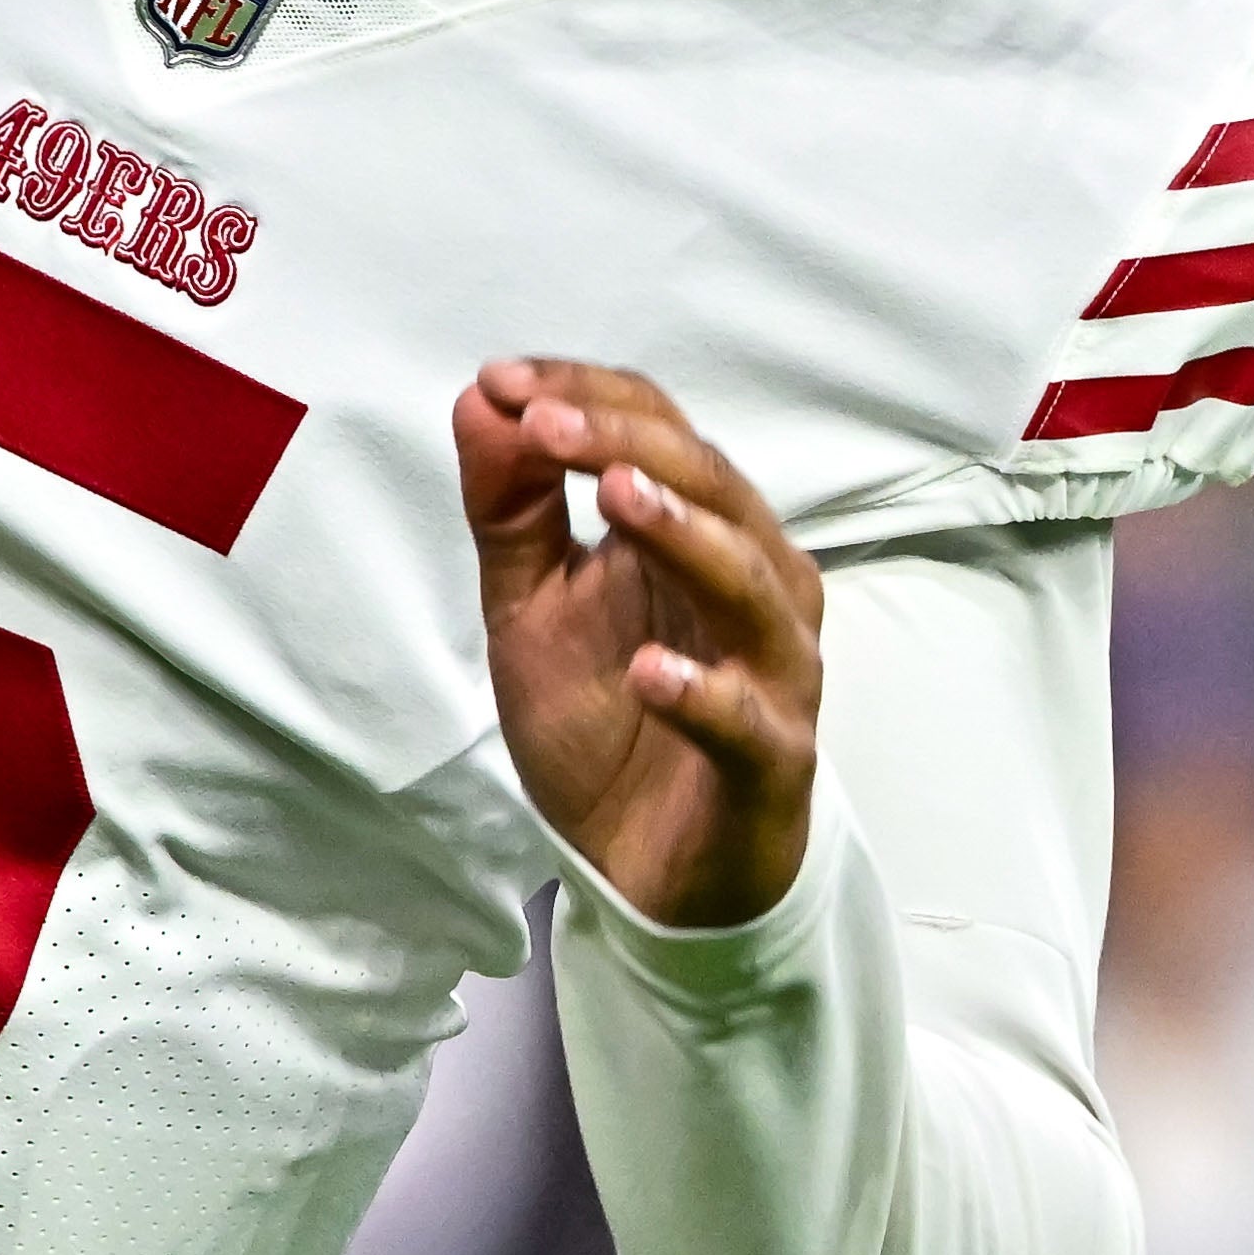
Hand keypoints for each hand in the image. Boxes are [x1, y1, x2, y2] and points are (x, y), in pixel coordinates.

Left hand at [455, 357, 822, 929]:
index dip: (589, 398)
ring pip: (751, 586)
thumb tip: (482, 400)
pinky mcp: (771, 763)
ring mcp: (772, 673)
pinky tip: (650, 673)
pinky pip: (749, 721)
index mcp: (700, 532)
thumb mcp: (531, 605)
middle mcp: (755, 584)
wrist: (647, 870)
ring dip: (685, 534)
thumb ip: (511, 510)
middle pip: (714, 486)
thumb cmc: (608, 720)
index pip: (662, 431)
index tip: (505, 383)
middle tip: (547, 423)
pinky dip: (704, 694)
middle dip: (628, 444)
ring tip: (615, 497)